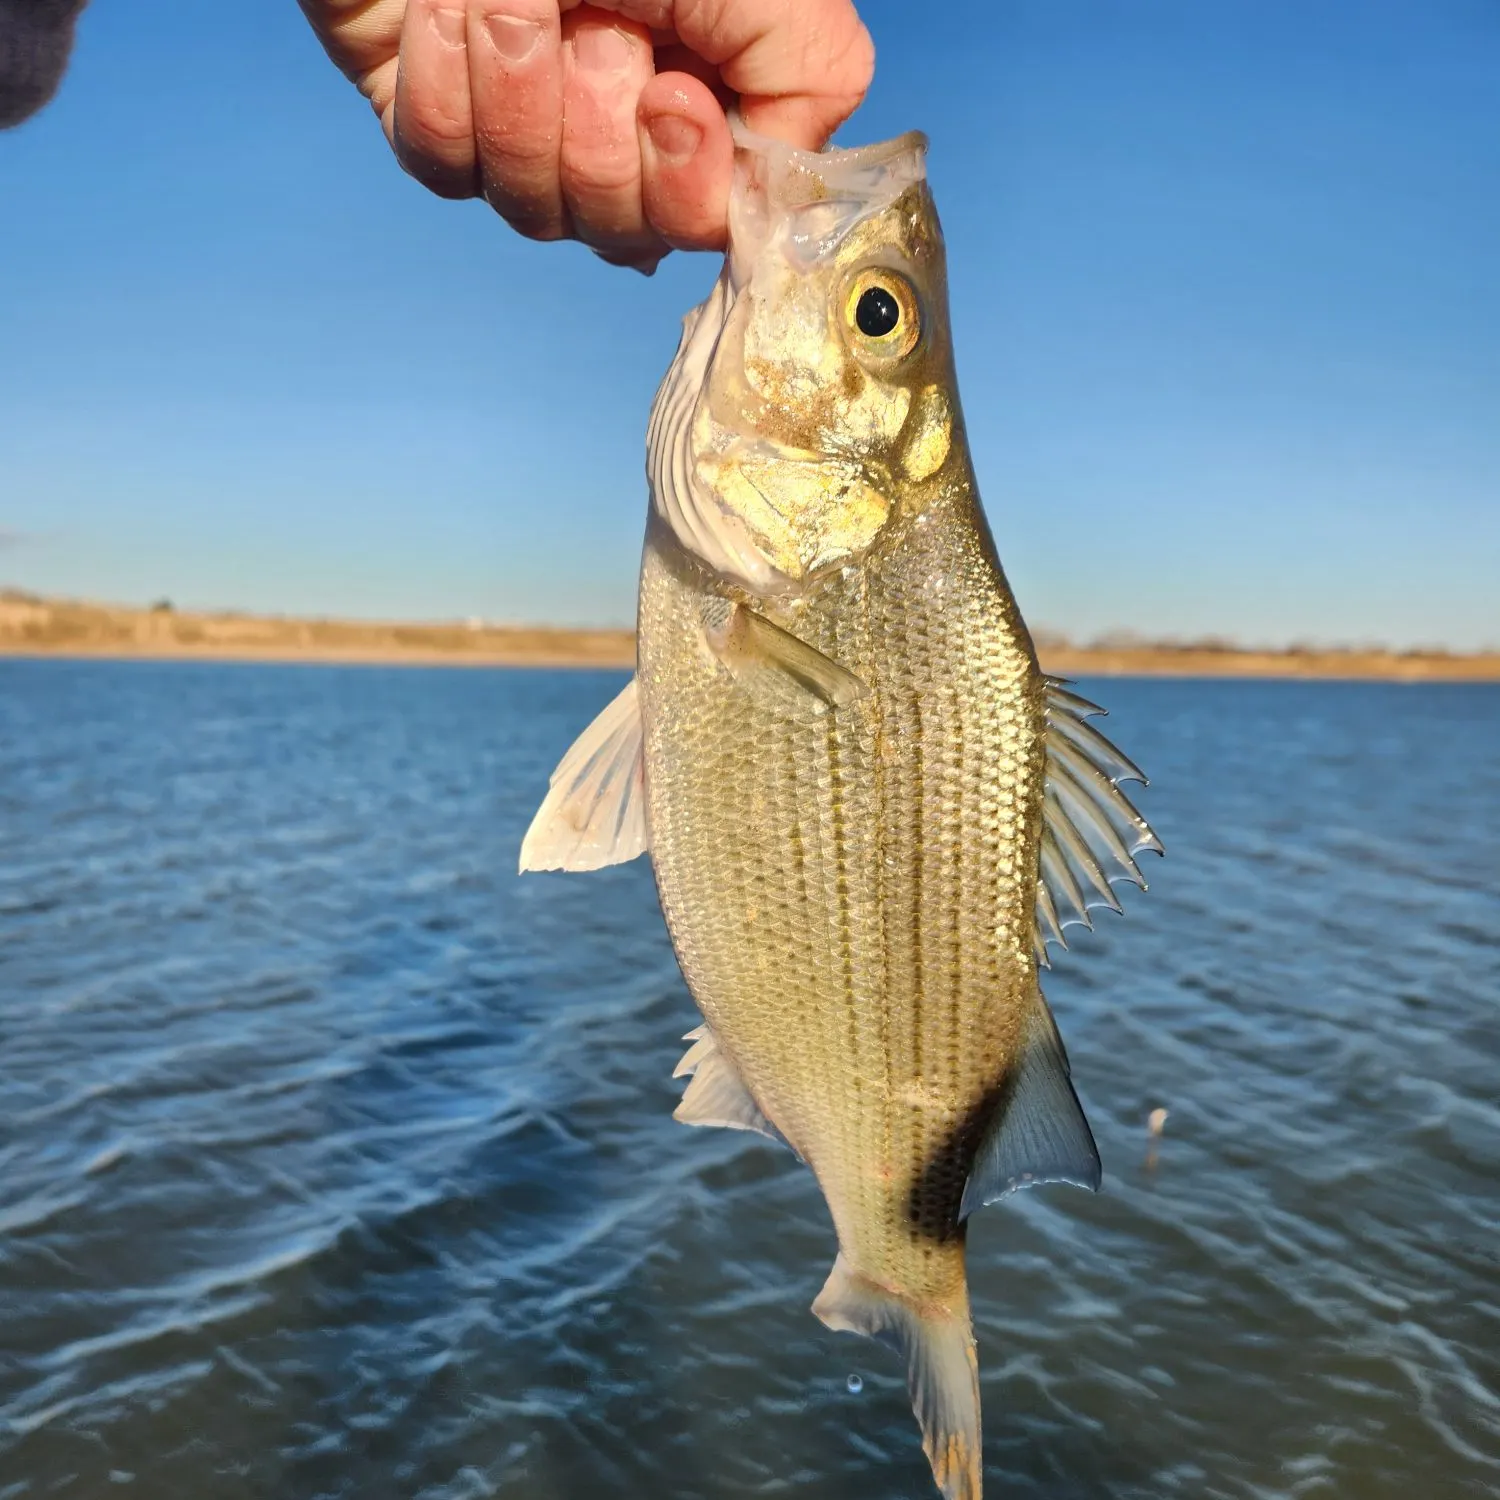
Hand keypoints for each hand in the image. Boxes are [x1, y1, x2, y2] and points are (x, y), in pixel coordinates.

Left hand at [298, 0, 873, 271]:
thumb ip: (809, 77)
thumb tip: (776, 177)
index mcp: (706, 117)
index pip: (704, 227)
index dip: (683, 187)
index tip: (670, 94)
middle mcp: (623, 150)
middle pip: (618, 229)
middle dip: (600, 113)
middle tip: (594, 13)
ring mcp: (528, 149)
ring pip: (531, 206)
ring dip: (523, 84)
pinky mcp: (440, 128)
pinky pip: (444, 162)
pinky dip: (446, 77)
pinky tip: (449, 11)